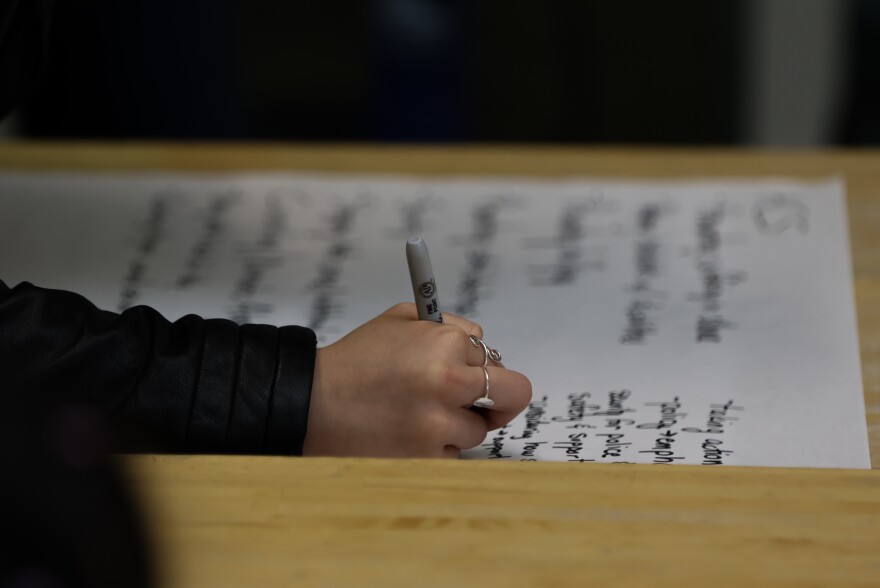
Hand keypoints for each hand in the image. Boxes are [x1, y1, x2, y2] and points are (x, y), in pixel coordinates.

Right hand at [303, 303, 531, 457]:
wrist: (312, 403)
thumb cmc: (357, 360)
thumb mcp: (401, 319)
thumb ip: (448, 326)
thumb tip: (484, 345)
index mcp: (444, 345)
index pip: (492, 356)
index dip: (477, 362)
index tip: (467, 368)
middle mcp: (447, 385)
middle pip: (513, 394)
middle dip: (503, 397)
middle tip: (488, 401)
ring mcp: (438, 426)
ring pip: (479, 429)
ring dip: (458, 423)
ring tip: (418, 414)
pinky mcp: (426, 460)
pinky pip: (454, 454)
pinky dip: (437, 447)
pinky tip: (406, 433)